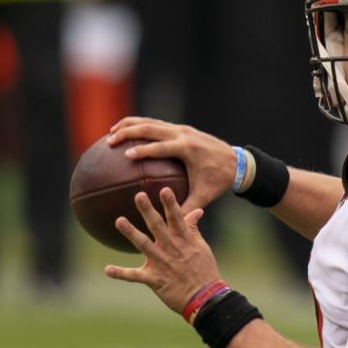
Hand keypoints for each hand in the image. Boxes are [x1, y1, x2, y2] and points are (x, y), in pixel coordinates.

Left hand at [104, 187, 221, 316]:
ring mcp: (161, 264)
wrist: (204, 298)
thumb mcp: (202, 247)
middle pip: (158, 226)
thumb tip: (196, 210)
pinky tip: (107, 270)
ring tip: (119, 221)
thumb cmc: (204, 270)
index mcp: (184, 240)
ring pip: (144, 245)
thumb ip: (193, 228)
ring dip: (131, 233)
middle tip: (139, 195)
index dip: (171, 204)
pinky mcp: (154, 280)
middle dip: (148, 211)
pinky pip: (135, 276)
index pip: (177, 218)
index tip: (164, 190)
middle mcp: (171, 249)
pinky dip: (120, 273)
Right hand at [107, 117, 236, 213]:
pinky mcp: (181, 128)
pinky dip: (139, 125)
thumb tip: (167, 225)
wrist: (237, 161)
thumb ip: (186, 209)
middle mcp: (183, 134)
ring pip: (150, 121)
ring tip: (110, 132)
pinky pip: (156, 124)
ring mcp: (181, 128)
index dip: (142, 150)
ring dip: (129, 124)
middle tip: (109, 141)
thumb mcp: (204, 195)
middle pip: (150, 128)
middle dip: (128, 132)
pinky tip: (126, 133)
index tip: (125, 155)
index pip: (160, 147)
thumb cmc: (219, 180)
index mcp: (188, 148)